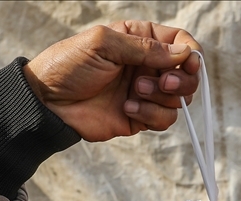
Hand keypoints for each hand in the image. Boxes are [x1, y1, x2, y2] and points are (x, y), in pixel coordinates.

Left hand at [23, 20, 201, 140]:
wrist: (48, 103)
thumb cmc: (68, 65)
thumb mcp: (104, 44)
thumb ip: (145, 47)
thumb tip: (182, 53)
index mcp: (140, 40)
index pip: (180, 41)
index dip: (191, 53)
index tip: (188, 64)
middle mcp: (147, 66)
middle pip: (187, 73)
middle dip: (181, 80)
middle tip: (163, 82)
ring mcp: (146, 93)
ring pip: (179, 99)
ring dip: (161, 97)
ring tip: (134, 92)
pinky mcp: (142, 117)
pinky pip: (165, 120)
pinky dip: (151, 115)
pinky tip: (127, 108)